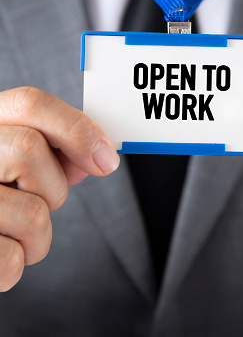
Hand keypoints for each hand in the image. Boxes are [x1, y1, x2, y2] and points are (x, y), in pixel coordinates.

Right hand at [0, 86, 119, 291]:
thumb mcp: (17, 162)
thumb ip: (53, 151)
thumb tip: (98, 156)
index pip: (30, 103)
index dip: (76, 128)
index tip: (106, 160)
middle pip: (29, 149)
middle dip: (53, 186)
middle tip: (39, 202)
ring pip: (33, 212)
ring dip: (39, 235)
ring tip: (13, 232)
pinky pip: (11, 259)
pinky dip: (16, 264)